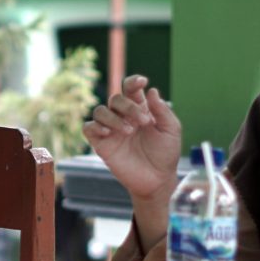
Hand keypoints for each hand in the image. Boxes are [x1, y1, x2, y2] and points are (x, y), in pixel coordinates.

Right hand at [82, 75, 181, 202]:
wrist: (157, 179)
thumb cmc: (165, 154)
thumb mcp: (171, 130)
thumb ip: (162, 111)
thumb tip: (151, 90)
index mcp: (139, 109)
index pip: (130, 89)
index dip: (133, 82)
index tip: (142, 82)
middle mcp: (123, 116)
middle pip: (116, 99)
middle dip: (129, 106)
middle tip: (144, 122)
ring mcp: (111, 129)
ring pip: (100, 111)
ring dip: (113, 118)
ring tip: (129, 132)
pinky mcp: (101, 143)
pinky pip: (88, 128)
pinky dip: (95, 127)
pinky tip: (108, 133)